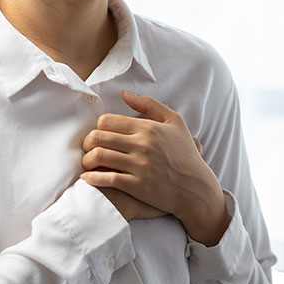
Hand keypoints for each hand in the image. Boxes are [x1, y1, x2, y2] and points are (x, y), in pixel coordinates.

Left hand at [80, 90, 231, 245]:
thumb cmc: (186, 155)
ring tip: (88, 164)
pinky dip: (93, 179)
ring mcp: (140, 167)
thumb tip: (125, 94)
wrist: (197, 189)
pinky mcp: (138, 186)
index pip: (107, 121)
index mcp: (148, 128)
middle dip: (88, 143)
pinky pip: (107, 179)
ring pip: (99, 157)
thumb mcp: (176, 123)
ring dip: (87, 160)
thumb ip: (150, 104)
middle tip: (88, 149)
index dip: (98, 128)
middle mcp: (142, 146)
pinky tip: (88, 179)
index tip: (99, 135)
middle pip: (98, 137)